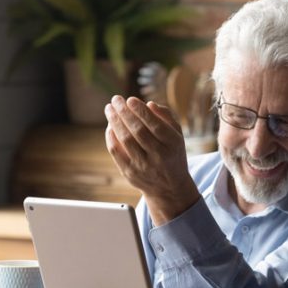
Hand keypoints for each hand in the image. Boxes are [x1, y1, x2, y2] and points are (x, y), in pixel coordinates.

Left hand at [105, 95, 200, 225]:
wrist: (169, 188)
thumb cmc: (172, 155)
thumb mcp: (177, 136)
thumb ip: (166, 118)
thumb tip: (149, 104)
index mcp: (173, 144)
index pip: (155, 125)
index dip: (141, 111)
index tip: (130, 99)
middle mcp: (159, 156)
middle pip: (138, 130)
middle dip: (124, 112)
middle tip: (116, 99)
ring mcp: (143, 166)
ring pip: (125, 140)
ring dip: (114, 121)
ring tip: (109, 109)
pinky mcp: (130, 173)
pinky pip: (116, 152)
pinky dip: (111, 137)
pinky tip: (110, 126)